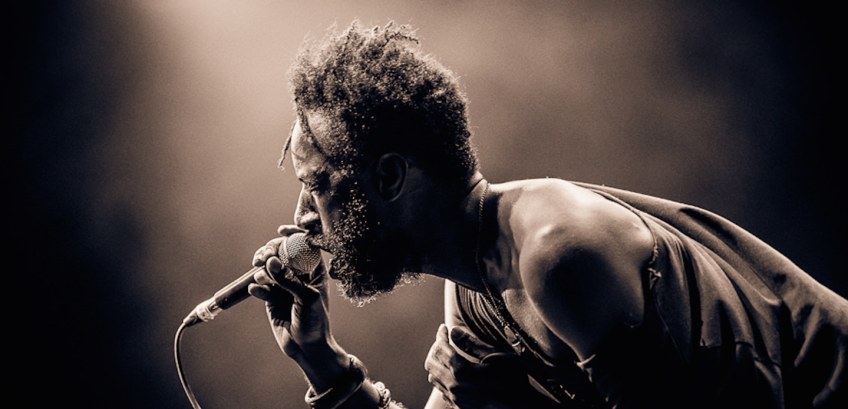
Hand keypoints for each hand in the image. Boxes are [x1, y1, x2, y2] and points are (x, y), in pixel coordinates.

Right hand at [247, 225, 347, 391]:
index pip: (305, 244)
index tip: (282, 231)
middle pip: (282, 252)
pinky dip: (257, 286)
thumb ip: (289, 280)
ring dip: (262, 267)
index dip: (294, 234)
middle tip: (263, 257)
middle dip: (271, 250)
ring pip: (269, 266)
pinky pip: (260, 285)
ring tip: (260, 275)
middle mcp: (298, 274)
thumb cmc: (315, 322)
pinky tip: (256, 291)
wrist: (305, 348)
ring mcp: (283, 284)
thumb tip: (271, 261)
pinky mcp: (270, 297)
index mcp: (315, 270)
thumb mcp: (307, 299)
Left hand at [425, 323, 536, 408]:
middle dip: (435, 348)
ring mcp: (456, 400)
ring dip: (437, 364)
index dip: (441, 335)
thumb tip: (454, 331)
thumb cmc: (513, 381)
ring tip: (447, 355)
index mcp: (462, 371)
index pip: (441, 348)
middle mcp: (455, 387)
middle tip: (444, 340)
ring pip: (434, 378)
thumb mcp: (496, 357)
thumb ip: (472, 344)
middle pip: (431, 363)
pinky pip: (442, 390)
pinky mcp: (459, 408)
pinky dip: (443, 378)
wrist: (521, 407)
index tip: (444, 328)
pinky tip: (454, 373)